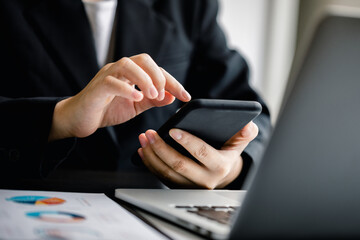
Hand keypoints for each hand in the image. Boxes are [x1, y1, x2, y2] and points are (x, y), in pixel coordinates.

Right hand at [49, 53, 190, 140]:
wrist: (79, 119)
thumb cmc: (106, 109)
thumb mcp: (136, 106)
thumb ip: (152, 100)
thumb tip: (171, 96)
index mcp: (131, 73)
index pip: (155, 70)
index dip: (172, 82)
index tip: (185, 96)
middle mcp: (119, 70)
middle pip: (143, 59)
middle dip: (159, 76)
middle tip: (164, 94)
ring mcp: (107, 76)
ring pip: (127, 65)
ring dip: (144, 80)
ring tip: (152, 96)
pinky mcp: (97, 87)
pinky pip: (112, 82)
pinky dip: (126, 89)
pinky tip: (136, 98)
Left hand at [138, 121, 258, 188]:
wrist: (222, 171)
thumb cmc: (228, 151)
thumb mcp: (239, 141)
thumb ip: (245, 132)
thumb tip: (248, 126)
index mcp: (220, 166)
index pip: (202, 153)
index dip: (188, 142)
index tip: (173, 130)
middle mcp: (205, 180)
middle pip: (179, 164)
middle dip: (161, 148)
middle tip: (150, 133)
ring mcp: (190, 186)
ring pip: (167, 172)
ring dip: (152, 155)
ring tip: (144, 138)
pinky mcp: (179, 187)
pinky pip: (161, 176)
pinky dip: (150, 163)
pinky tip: (143, 150)